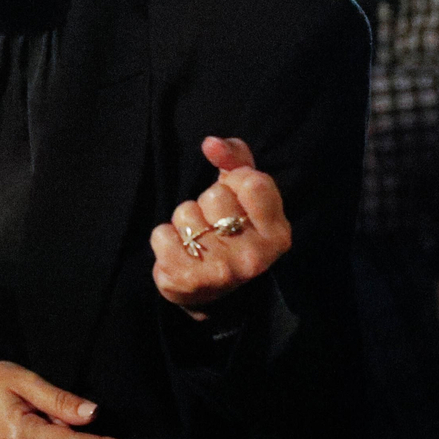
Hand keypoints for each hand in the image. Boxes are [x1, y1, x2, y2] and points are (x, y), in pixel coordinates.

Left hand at [150, 136, 290, 315]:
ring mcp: (221, 271)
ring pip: (185, 213)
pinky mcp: (187, 280)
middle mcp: (254, 256)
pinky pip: (161, 234)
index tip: (236, 198)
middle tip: (214, 226)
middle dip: (207, 204)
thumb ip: (235, 159)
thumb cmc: (232, 233)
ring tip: (198, 241)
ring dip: (184, 222)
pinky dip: (164, 238)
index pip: (252, 181)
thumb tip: (211, 143)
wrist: (215, 295)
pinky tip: (180, 253)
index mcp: (277, 234)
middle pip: (214, 195)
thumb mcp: (244, 195)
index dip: (235, 181)